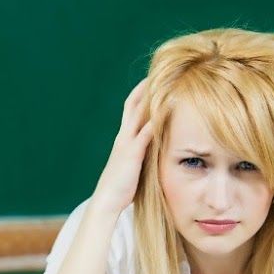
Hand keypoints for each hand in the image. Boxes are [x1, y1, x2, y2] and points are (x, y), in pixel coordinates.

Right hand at [92, 78, 153, 214]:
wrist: (106, 201)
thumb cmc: (121, 188)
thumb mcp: (132, 166)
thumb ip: (140, 155)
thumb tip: (151, 151)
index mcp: (123, 139)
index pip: (130, 109)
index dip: (139, 94)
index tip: (151, 80)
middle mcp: (123, 136)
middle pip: (132, 104)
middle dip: (144, 88)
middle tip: (156, 73)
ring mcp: (127, 143)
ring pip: (138, 114)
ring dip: (150, 99)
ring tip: (164, 84)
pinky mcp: (132, 153)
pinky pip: (145, 132)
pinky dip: (156, 120)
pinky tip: (166, 110)